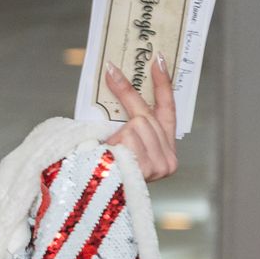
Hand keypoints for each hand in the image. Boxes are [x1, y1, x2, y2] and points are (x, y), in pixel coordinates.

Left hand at [102, 55, 178, 181]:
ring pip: (136, 126)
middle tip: (111, 71)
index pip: (167, 111)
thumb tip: (117, 90)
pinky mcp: (146, 167)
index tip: (159, 60)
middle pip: (146, 116)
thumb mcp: (121, 146)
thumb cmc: (106, 173)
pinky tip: (110, 156)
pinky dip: (115, 144)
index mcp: (164, 152)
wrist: (92, 198)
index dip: (163, 85)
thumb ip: (129, 128)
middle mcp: (167, 160)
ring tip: (108, 151)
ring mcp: (158, 165)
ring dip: (117, 134)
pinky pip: (127, 139)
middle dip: (127, 94)